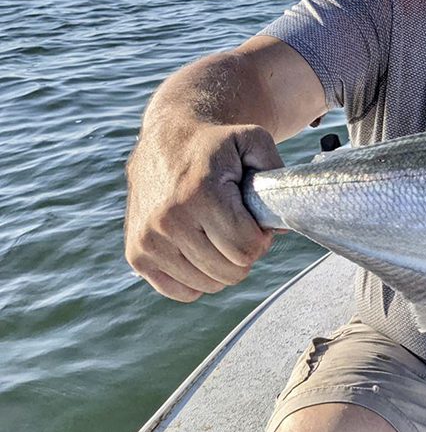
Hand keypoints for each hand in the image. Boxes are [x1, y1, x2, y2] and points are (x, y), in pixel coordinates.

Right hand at [124, 123, 281, 301]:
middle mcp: (168, 220)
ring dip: (223, 266)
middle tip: (239, 228)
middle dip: (245, 253)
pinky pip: (182, 292)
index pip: (246, 249)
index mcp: (199, 194)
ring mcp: (148, 241)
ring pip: (208, 285)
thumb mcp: (253, 141)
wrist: (167, 139)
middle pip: (230, 271)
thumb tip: (282, 227)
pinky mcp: (136, 255)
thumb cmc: (216, 145)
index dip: (262, 239)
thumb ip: (276, 177)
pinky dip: (199, 278)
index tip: (256, 223)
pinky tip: (201, 250)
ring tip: (219, 235)